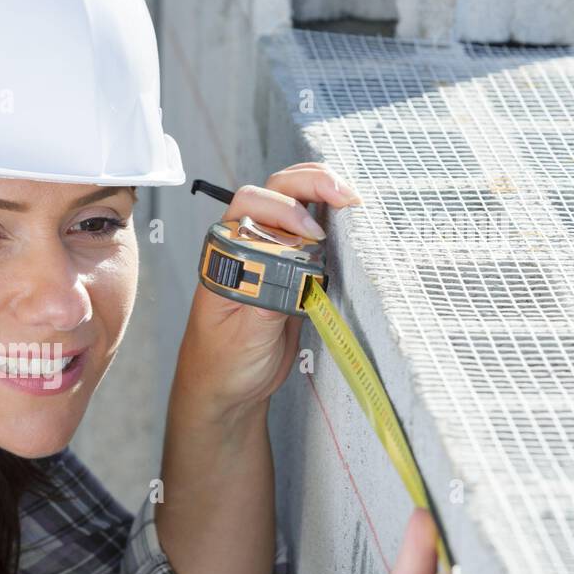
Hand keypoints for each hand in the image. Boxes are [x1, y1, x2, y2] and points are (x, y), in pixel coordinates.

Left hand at [177, 162, 360, 418]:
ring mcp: (270, 254)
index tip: (311, 235)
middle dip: (310, 184)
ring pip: (294, 203)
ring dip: (323, 191)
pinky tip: (350, 218)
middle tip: (344, 195)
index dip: (284, 211)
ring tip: (351, 199)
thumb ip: (269, 301)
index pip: (250, 207)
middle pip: (274, 191)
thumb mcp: (245, 336)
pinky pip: (311, 232)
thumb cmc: (222, 363)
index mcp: (224, 256)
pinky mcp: (292, 269)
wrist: (227, 389)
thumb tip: (299, 269)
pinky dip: (332, 218)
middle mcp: (246, 247)